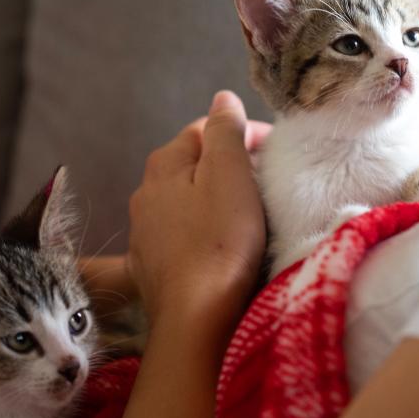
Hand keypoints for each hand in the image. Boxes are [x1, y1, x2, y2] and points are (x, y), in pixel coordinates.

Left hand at [126, 91, 268, 327]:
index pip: (205, 129)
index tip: (274, 149)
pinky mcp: (150, 267)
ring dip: (211, 197)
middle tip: (265, 179)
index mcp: (165, 164)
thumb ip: (225, 131)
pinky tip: (217, 244)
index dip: (242, 132)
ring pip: (183, 199)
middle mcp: (145, 193)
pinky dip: (199, 229)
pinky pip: (178, 234)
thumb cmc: (220, 241)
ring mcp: (144, 232)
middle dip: (226, 164)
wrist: (196, 318)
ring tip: (245, 211)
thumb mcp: (230, 176)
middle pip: (191, 164)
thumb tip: (222, 98)